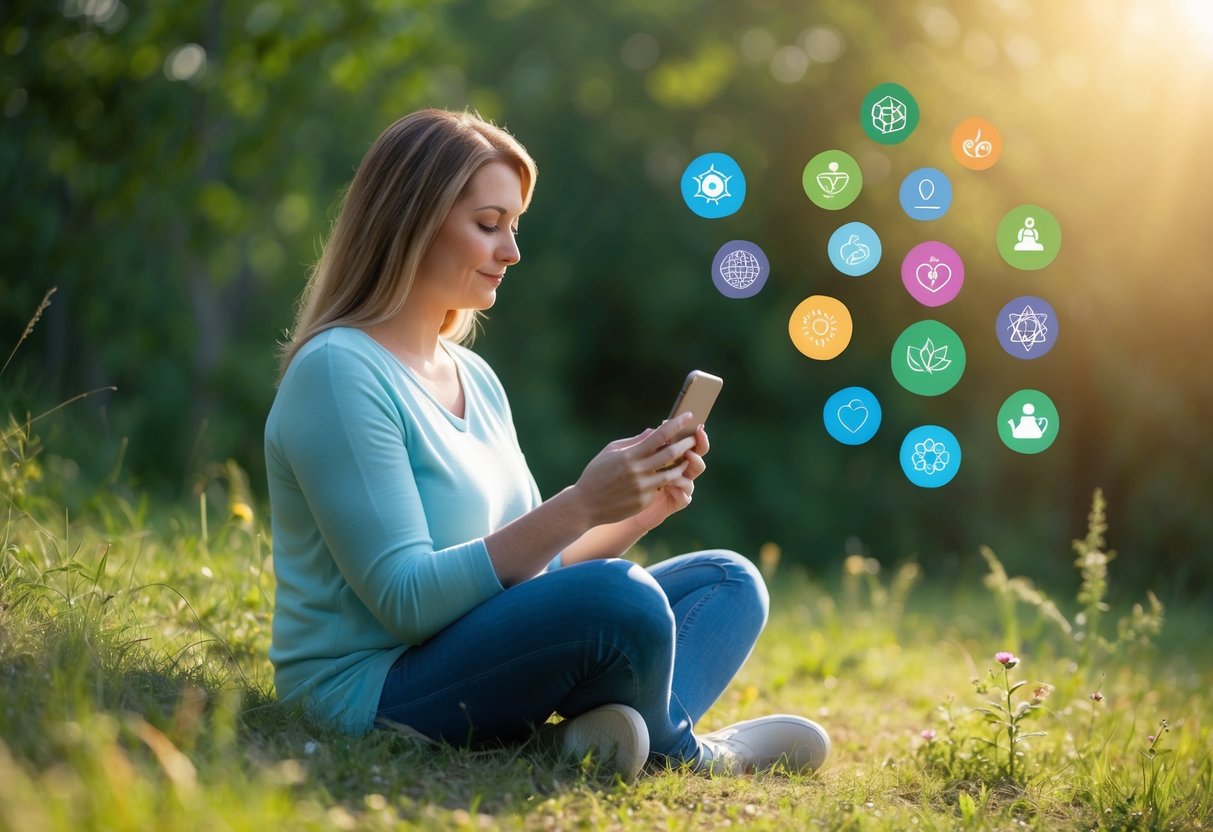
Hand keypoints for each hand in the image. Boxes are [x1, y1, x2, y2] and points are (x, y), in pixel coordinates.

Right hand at [568, 413, 701, 527]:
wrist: (586, 505)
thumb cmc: (596, 474)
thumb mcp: (610, 452)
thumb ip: (633, 442)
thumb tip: (653, 431)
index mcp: (629, 455)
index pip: (659, 436)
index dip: (676, 424)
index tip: (688, 416)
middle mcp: (638, 471)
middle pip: (671, 454)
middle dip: (686, 444)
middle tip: (694, 438)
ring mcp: (642, 487)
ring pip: (672, 474)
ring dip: (683, 464)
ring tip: (688, 458)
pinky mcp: (644, 501)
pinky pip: (660, 488)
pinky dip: (667, 480)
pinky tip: (670, 474)